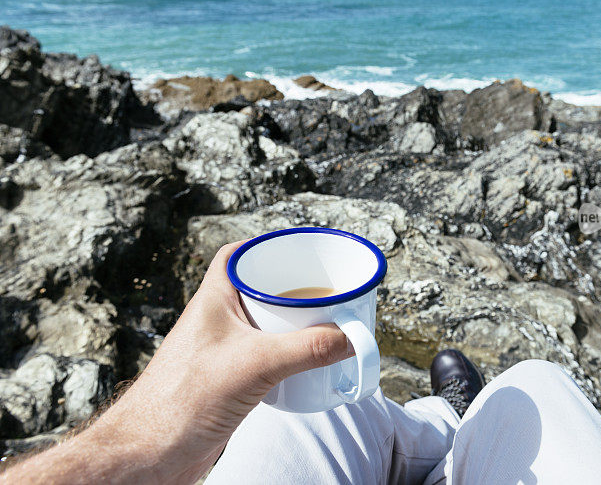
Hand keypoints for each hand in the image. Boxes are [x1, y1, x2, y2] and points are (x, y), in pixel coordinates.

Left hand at [2, 240, 353, 483]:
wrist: (151, 453)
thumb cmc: (181, 401)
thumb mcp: (255, 365)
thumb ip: (306, 349)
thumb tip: (350, 338)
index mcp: (213, 299)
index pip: (237, 255)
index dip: (266, 247)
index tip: (299, 250)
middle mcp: (217, 320)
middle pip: (261, 290)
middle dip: (294, 290)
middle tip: (326, 292)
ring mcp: (223, 350)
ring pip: (266, 325)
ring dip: (295, 325)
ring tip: (326, 326)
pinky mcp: (231, 379)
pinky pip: (267, 356)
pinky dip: (289, 356)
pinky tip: (307, 365)